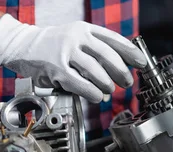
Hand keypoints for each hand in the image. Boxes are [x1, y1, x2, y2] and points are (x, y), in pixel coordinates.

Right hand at [0, 15, 145, 102]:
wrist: (24, 46)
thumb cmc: (56, 45)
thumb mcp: (78, 38)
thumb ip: (98, 49)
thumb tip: (123, 67)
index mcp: (86, 29)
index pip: (114, 39)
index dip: (131, 53)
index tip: (141, 63)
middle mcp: (76, 38)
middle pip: (108, 56)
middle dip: (121, 72)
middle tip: (127, 82)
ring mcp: (65, 52)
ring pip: (95, 71)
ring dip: (107, 84)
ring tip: (109, 89)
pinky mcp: (56, 69)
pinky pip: (80, 84)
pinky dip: (92, 92)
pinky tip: (96, 96)